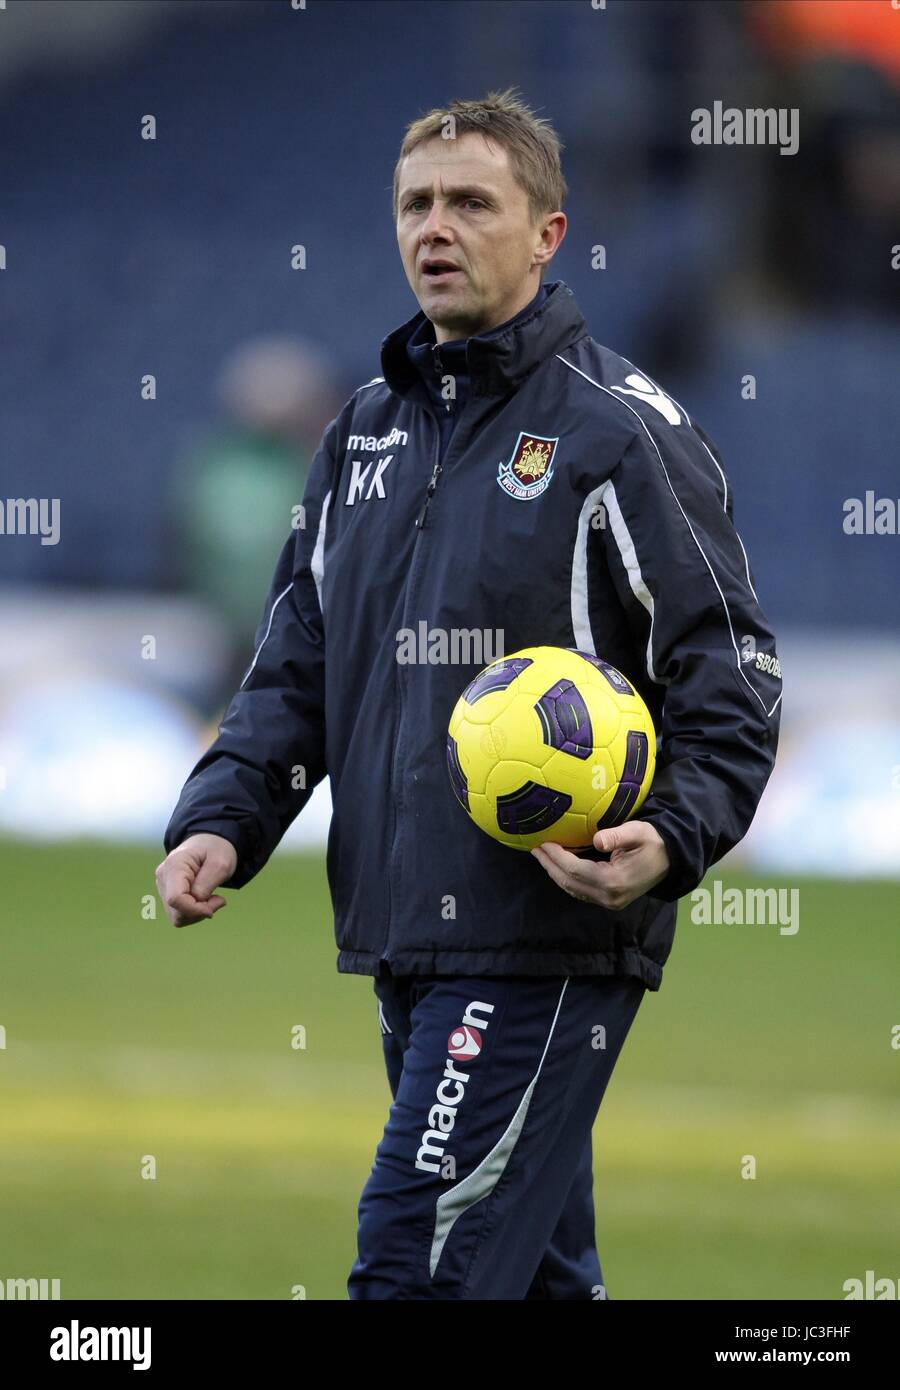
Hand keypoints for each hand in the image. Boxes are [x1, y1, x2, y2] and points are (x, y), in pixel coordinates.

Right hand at [155, 833, 237, 927]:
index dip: (195, 909)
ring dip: (197, 914)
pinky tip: (204, 900)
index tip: (217, 903)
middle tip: (218, 900)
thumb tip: (196, 903)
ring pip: (176, 916)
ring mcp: (163, 886)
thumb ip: (206, 885)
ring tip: (212, 898)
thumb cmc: (216, 850)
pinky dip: (194, 912)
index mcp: (174, 865)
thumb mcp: (220, 864)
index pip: (176, 899)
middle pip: (176, 911)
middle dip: (200, 912)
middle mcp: (163, 876)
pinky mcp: (167, 894)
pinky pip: (178, 914)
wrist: (210, 842)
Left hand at [530, 820, 669, 910]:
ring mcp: (609, 902)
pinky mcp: (609, 901)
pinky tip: (558, 865)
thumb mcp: (639, 832)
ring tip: (541, 855)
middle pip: (570, 883)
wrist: (670, 860)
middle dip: (550, 865)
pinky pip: (580, 891)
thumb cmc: (653, 843)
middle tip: (535, 849)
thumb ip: (618, 835)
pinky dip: (566, 879)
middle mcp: (609, 897)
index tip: (543, 842)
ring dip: (555, 873)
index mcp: (615, 881)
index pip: (576, 870)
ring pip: (573, 890)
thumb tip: (596, 839)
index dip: (557, 857)